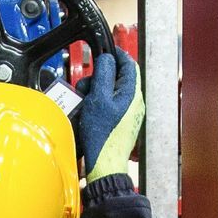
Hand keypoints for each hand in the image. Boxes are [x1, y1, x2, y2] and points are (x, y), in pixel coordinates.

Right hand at [75, 51, 143, 180]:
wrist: (105, 165)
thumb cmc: (102, 136)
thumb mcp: (99, 98)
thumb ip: (104, 74)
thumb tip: (107, 58)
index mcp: (132, 94)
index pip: (129, 64)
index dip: (116, 55)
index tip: (103, 52)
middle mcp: (134, 103)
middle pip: (118, 78)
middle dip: (99, 77)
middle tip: (86, 84)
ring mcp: (128, 114)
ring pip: (112, 92)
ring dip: (96, 92)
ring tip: (84, 102)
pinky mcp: (121, 124)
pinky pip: (110, 106)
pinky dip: (98, 104)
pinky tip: (88, 113)